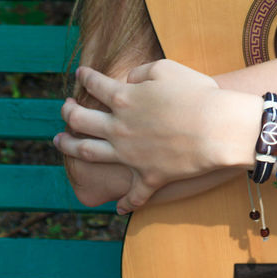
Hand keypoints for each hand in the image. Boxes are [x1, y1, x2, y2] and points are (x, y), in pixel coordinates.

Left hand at [53, 60, 244, 212]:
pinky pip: (133, 194)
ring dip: (70, 148)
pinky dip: (125, 202)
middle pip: (81, 121)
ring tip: (59, 143)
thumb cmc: (196, 94)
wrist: (216, 129)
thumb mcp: (166, 69)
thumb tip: (127, 79)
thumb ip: (140, 72)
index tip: (80, 74)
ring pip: (89, 153)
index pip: (95, 85)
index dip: (85, 77)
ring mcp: (129, 156)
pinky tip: (119, 208)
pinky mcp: (148, 177)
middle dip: (68, 113)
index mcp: (123, 98)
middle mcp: (118, 128)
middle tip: (64, 109)